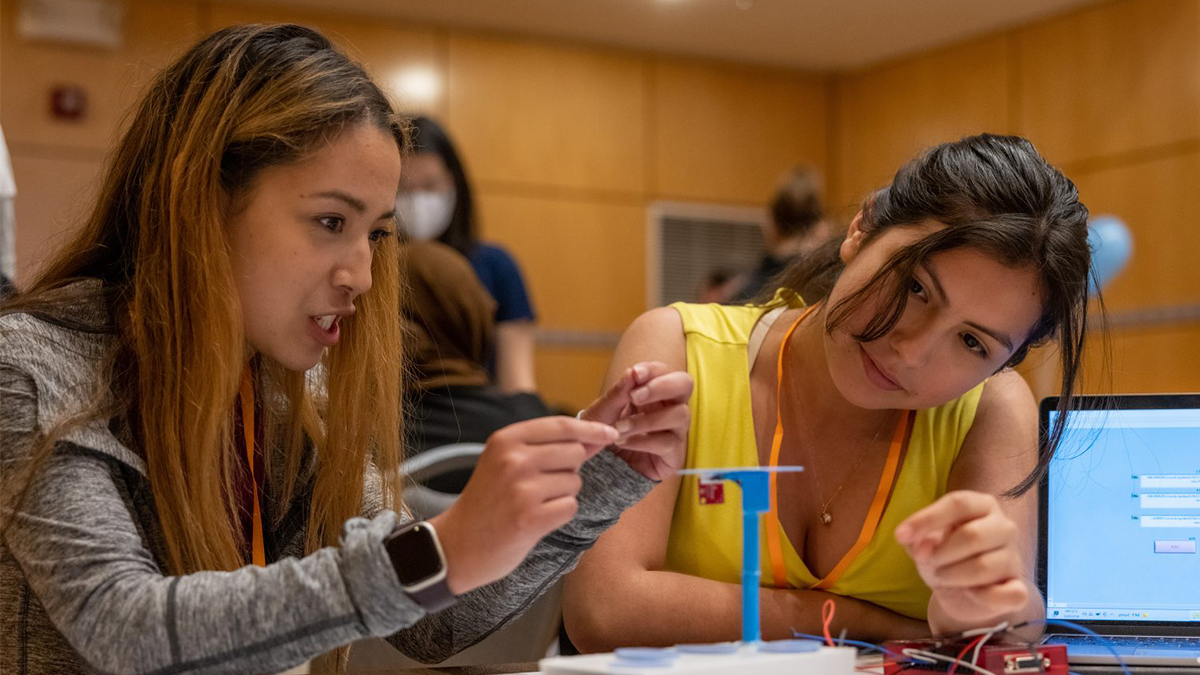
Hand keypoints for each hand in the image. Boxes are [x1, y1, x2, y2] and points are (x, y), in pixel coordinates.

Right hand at [429, 417, 617, 594]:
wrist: (457, 545)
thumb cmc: (488, 500)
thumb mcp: (506, 462)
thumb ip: (548, 446)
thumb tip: (597, 435)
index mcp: (506, 440)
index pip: (562, 425)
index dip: (591, 429)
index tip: (611, 433)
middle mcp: (513, 460)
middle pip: (575, 453)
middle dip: (569, 469)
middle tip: (541, 486)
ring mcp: (522, 489)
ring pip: (574, 482)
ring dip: (562, 494)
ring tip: (531, 504)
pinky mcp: (531, 518)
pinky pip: (570, 507)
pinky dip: (559, 515)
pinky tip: (535, 520)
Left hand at [580, 361, 691, 480]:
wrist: (601, 464)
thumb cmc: (605, 431)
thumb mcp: (603, 410)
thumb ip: (618, 393)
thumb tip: (632, 372)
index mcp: (654, 390)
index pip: (664, 370)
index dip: (652, 370)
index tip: (635, 374)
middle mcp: (670, 406)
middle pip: (685, 384)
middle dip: (662, 386)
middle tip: (635, 396)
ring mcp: (675, 430)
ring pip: (680, 415)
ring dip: (647, 419)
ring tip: (620, 427)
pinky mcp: (673, 454)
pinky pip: (668, 443)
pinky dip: (642, 441)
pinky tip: (623, 442)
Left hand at [895, 490, 1028, 631]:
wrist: (961, 593)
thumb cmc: (943, 557)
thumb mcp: (923, 544)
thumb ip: (918, 539)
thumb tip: (921, 545)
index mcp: (982, 505)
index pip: (957, 503)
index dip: (927, 519)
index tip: (900, 536)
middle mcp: (1004, 526)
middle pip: (972, 535)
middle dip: (941, 553)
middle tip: (930, 562)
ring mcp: (1014, 557)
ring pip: (983, 566)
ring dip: (953, 575)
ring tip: (944, 576)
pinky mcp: (1019, 589)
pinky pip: (1007, 594)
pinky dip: (983, 596)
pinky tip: (972, 593)